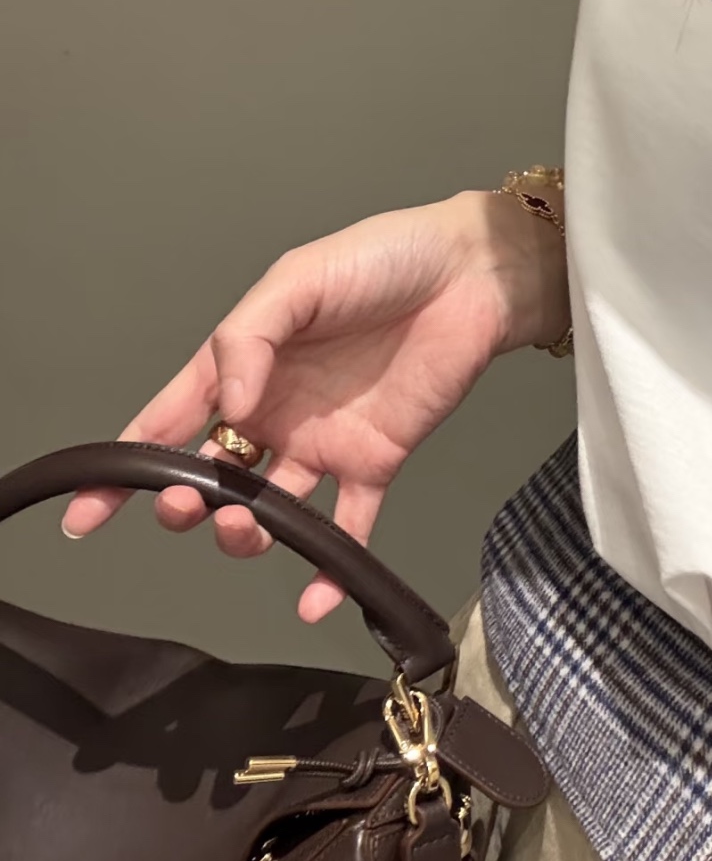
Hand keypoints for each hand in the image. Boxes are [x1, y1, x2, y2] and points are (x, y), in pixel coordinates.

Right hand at [59, 189, 570, 621]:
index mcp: (245, 364)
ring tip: (244, 530)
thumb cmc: (382, 260)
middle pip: (214, 473)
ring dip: (247, 532)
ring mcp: (323, 441)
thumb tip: (229, 407)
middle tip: (187, 510)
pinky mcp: (376, 461)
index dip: (128, 465)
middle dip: (188, 501)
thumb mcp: (298, 281)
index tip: (90, 510)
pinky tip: (312, 600)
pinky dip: (330, 567)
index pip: (168, 418)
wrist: (471, 276)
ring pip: (270, 506)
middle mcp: (275, 410)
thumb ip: (250, 337)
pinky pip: (348, 525)